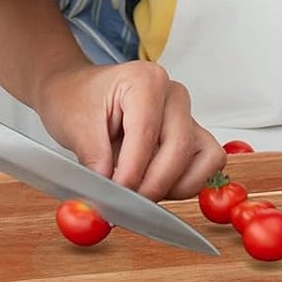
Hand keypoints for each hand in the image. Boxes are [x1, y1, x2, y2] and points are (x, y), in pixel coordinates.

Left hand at [35, 59, 224, 199]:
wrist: (77, 93)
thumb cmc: (77, 100)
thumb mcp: (75, 127)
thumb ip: (95, 160)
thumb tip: (108, 194)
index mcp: (145, 80)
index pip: (146, 135)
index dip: (132, 172)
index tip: (115, 195)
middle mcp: (173, 94)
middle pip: (179, 149)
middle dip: (152, 184)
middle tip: (125, 202)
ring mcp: (186, 114)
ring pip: (201, 160)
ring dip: (172, 185)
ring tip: (139, 189)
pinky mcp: (193, 134)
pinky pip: (206, 164)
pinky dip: (186, 183)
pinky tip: (156, 184)